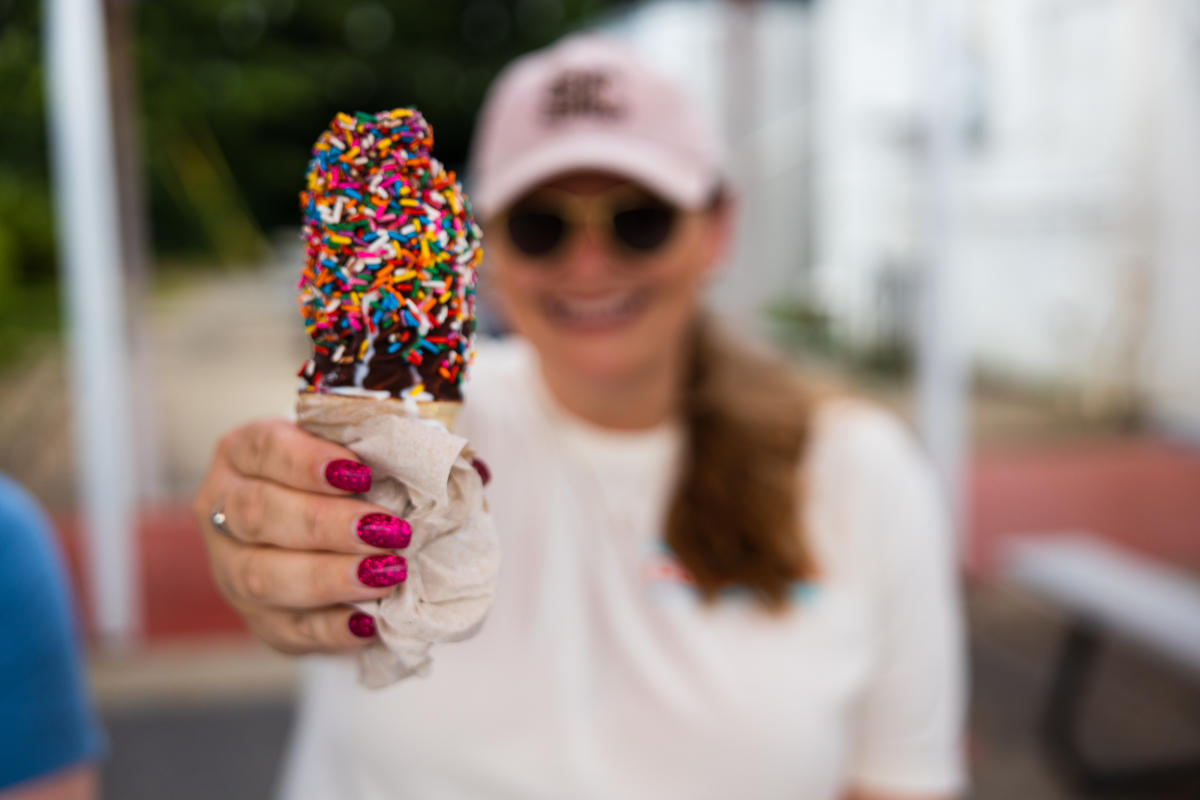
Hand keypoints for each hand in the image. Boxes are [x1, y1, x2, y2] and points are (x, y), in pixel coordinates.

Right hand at [191, 418, 410, 654]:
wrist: (331, 530)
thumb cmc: (348, 476)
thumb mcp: (351, 447)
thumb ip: (372, 446)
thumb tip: (417, 451)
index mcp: (241, 453)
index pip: (264, 449)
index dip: (308, 461)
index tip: (360, 472)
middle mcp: (222, 511)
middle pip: (257, 513)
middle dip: (325, 524)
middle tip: (385, 530)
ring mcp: (231, 570)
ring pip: (261, 577)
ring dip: (328, 577)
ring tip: (384, 574)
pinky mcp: (258, 619)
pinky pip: (286, 630)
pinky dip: (329, 629)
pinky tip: (366, 624)